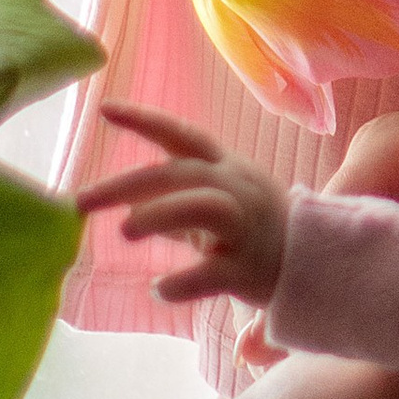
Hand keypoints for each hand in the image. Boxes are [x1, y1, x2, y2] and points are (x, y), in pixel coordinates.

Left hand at [77, 102, 291, 309]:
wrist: (317, 263)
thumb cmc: (255, 230)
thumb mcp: (217, 201)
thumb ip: (174, 197)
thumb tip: (121, 200)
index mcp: (226, 168)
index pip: (183, 136)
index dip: (145, 121)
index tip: (104, 109)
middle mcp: (236, 188)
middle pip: (182, 173)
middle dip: (128, 184)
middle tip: (81, 201)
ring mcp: (245, 227)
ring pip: (205, 208)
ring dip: (161, 215)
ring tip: (124, 231)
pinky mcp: (248, 268)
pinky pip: (213, 273)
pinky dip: (182, 282)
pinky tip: (159, 289)